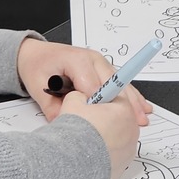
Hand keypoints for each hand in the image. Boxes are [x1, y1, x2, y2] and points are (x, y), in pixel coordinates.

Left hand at [16, 39, 152, 125]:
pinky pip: (119, 83)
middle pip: (113, 83)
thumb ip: (52, 107)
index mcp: (77, 59)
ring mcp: (100, 63)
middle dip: (123, 104)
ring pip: (120, 83)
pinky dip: (130, 95)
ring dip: (132, 101)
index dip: (98, 105)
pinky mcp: (103, 70)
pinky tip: (142, 106)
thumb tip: (66, 125)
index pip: (92, 85)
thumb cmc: (38, 66)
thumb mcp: (38, 86)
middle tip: (134, 122)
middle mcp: (93, 59)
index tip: (103, 121)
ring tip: (142, 118)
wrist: (35, 54)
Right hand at [60, 90, 140, 178]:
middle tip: (86, 122)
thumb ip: (80, 96)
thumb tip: (79, 98)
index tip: (90, 103)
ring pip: (117, 138)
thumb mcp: (73, 103)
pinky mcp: (123, 166)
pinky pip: (114, 154)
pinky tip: (90, 153)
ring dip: (104, 136)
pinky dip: (104, 153)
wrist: (76, 164)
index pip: (116, 97)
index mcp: (124, 110)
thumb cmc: (77, 134)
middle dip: (103, 119)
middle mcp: (132, 130)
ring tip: (86, 140)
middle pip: (118, 118)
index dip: (99, 99)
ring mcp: (129, 150)